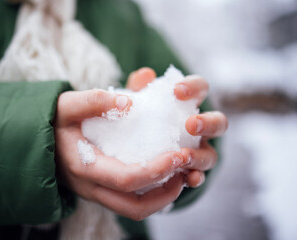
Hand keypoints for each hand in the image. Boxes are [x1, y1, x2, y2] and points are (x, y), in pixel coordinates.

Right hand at [55, 89, 186, 220]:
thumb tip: (129, 103)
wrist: (35, 141)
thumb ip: (93, 100)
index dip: (156, 170)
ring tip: (179, 175)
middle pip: (133, 206)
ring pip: (132, 209)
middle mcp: (90, 187)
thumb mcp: (66, 104)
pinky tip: (162, 174)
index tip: (178, 154)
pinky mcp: (99, 190)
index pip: (126, 179)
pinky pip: (128, 202)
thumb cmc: (51, 121)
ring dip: (160, 198)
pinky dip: (150, 194)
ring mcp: (95, 192)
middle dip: (165, 193)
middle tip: (185, 170)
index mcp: (84, 167)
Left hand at [127, 67, 227, 187]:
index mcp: (188, 105)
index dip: (194, 87)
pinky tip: (188, 178)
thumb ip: (138, 89)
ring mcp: (197, 151)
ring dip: (200, 155)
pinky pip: (198, 176)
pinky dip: (195, 177)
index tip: (177, 91)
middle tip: (190, 124)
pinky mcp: (189, 171)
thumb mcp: (135, 103)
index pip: (201, 89)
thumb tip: (145, 74)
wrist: (127, 149)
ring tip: (183, 156)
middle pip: (219, 123)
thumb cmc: (136, 118)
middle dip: (209, 123)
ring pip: (211, 154)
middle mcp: (199, 128)